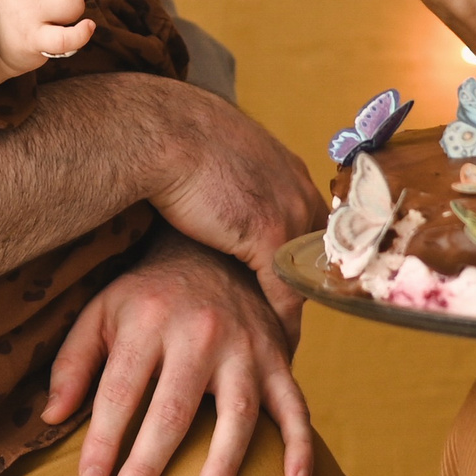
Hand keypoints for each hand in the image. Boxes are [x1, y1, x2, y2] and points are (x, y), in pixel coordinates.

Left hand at [43, 228, 313, 475]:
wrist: (213, 249)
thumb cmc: (147, 294)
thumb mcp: (102, 311)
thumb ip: (74, 362)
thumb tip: (50, 418)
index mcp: (148, 319)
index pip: (121, 391)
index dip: (103, 440)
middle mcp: (199, 332)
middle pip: (173, 409)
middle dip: (147, 465)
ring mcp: (244, 346)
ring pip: (237, 412)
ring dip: (223, 463)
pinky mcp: (278, 357)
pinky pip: (295, 404)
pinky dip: (300, 445)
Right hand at [139, 79, 325, 326]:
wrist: (160, 129)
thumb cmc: (172, 138)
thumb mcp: (219, 156)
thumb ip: (231, 181)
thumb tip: (217, 199)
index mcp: (289, 170)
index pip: (310, 229)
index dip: (297, 262)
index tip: (289, 290)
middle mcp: (300, 191)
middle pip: (315, 257)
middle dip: (304, 291)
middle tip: (290, 323)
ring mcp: (290, 213)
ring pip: (303, 280)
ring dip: (294, 314)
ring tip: (282, 342)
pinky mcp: (270, 236)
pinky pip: (284, 295)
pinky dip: (281, 324)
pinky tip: (274, 346)